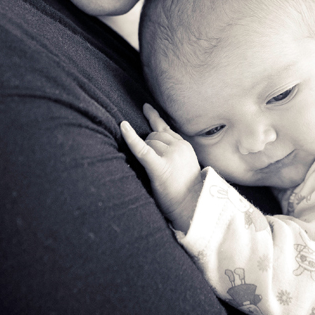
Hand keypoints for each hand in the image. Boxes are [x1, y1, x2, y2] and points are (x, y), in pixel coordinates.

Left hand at [121, 103, 202, 232]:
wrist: (192, 207)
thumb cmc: (186, 190)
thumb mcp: (186, 164)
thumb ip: (175, 150)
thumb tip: (159, 138)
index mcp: (185, 146)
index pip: (165, 129)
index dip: (155, 119)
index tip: (146, 108)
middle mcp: (179, 146)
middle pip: (154, 136)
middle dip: (149, 147)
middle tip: (157, 168)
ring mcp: (170, 155)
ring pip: (148, 142)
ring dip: (146, 154)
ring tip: (157, 173)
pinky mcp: (159, 167)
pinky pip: (142, 148)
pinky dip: (131, 137)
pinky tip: (122, 126)